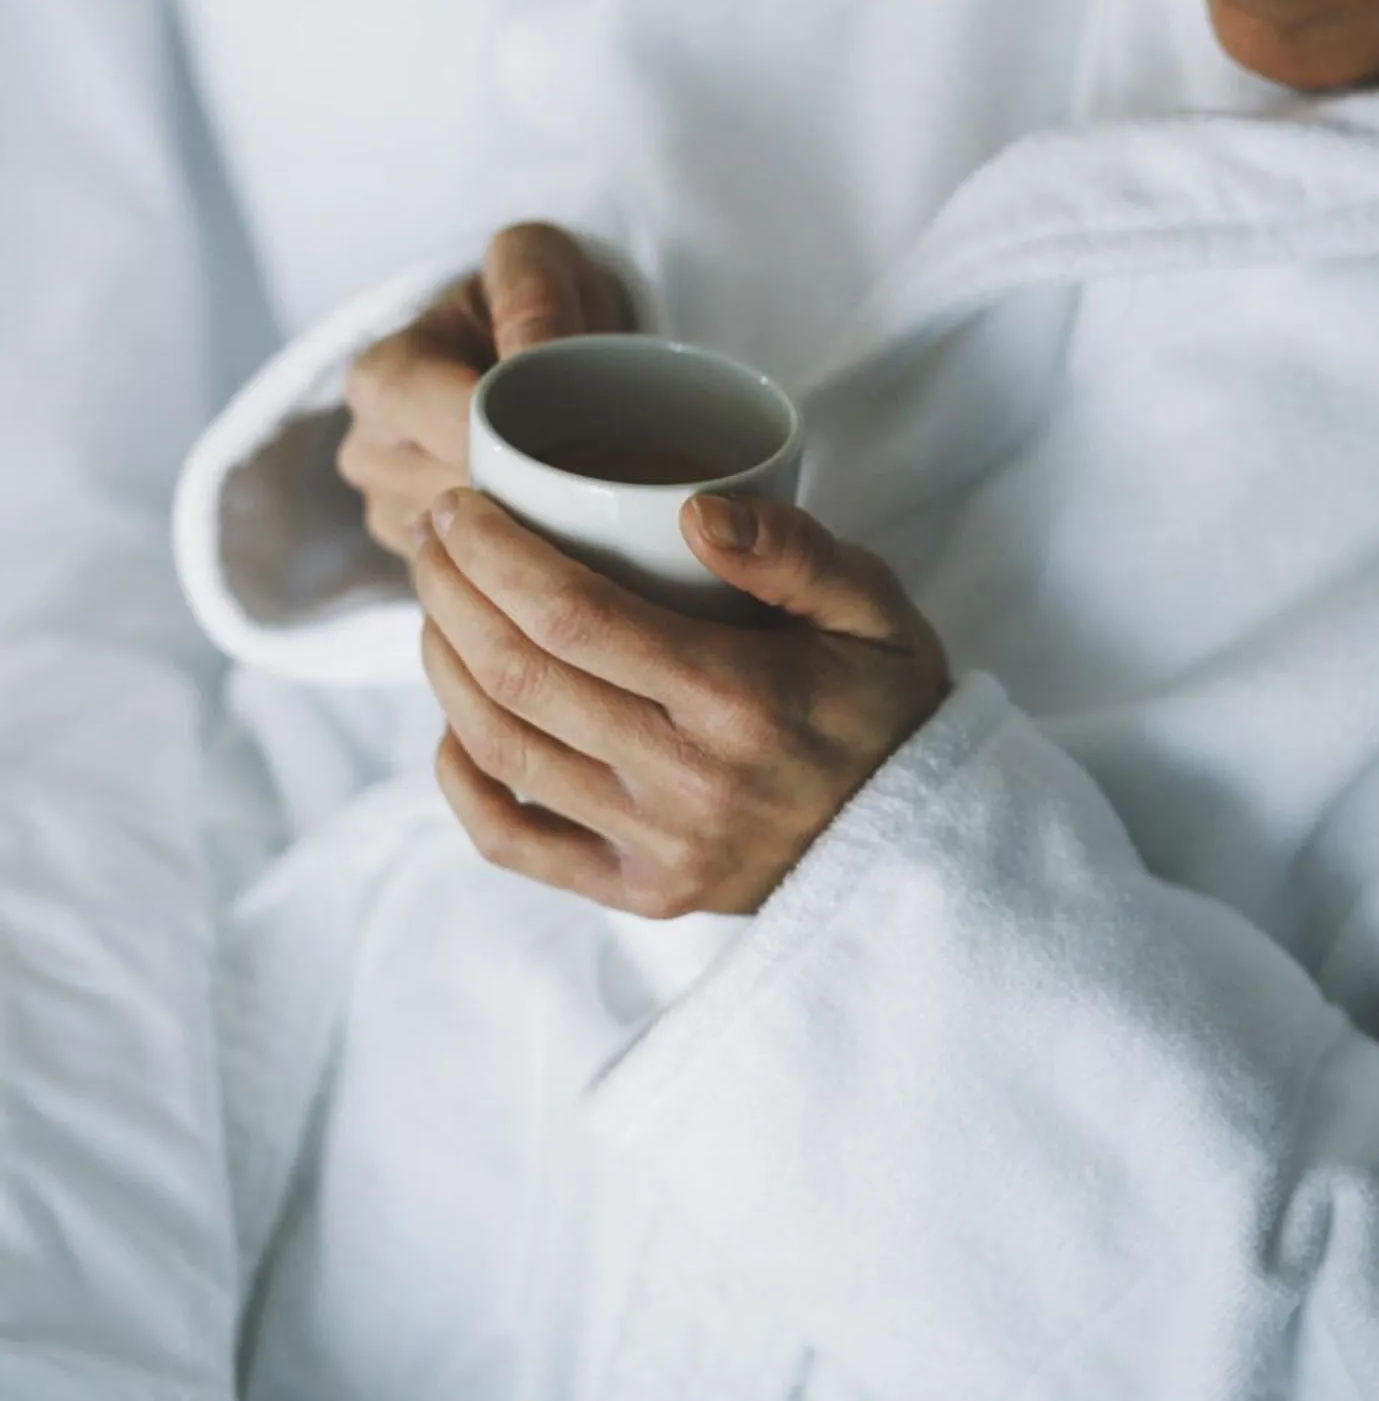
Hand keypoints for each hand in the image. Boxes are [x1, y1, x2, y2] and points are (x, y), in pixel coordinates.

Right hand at [338, 223, 632, 557]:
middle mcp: (369, 454)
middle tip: (620, 492)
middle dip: (542, 501)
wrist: (524, 345)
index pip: (458, 436)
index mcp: (383, 380)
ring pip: (470, 555)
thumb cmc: (533, 300)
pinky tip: (572, 543)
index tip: (603, 456)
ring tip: (597, 511)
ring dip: (537, 541)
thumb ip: (534, 293)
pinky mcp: (422, 559)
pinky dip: (527, 567)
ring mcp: (391, 514)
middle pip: (465, 505)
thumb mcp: (537, 262)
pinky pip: (477, 582)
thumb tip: (532, 355)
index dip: (533, 450)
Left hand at [412, 487, 951, 916]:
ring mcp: (658, 849)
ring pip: (503, 751)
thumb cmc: (889, 705)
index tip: (459, 506)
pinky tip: (453, 724)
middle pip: (522, 675)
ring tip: (437, 608)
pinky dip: (462, 782)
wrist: (925, 843)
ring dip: (446, 668)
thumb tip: (693, 510)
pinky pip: (516, 845)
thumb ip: (794, 550)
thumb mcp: (877, 608)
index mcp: (741, 699)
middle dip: (452, 593)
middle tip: (432, 540)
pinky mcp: (642, 894)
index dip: (494, 554)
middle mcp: (688, 781)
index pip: (574, 615)